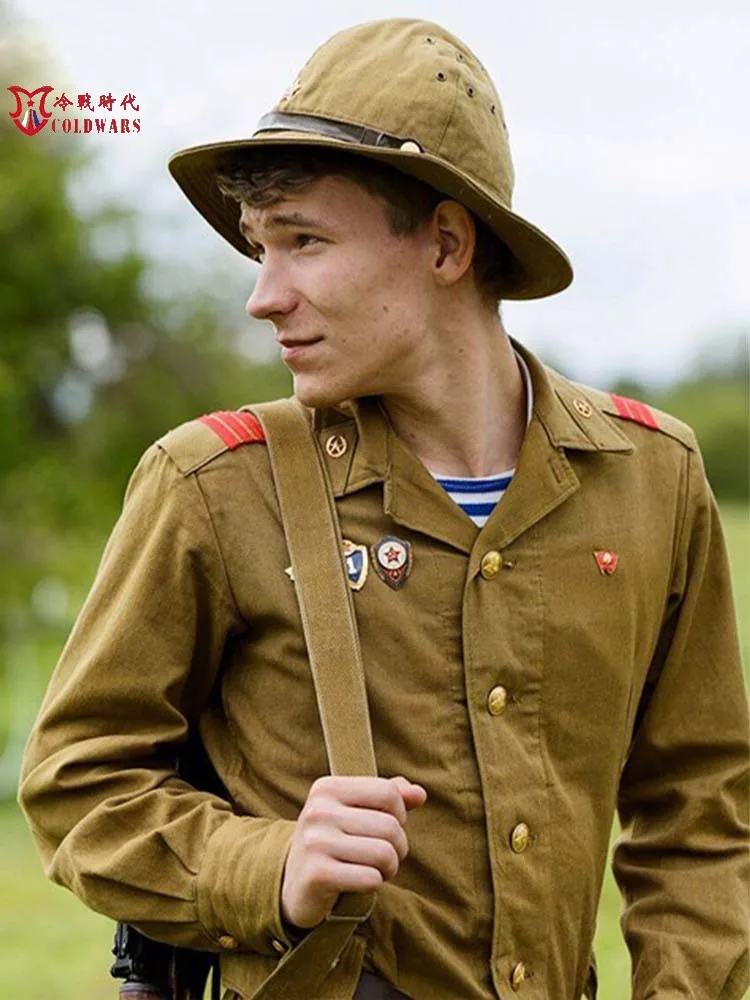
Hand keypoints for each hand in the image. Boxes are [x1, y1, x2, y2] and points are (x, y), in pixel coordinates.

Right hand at [280, 775, 426, 930]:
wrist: (295, 885)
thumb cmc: (336, 842)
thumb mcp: (357, 813)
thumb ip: (389, 797)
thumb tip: (419, 794)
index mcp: (327, 788)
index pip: (388, 792)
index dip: (398, 814)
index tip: (385, 827)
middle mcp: (317, 811)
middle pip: (390, 826)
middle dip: (397, 847)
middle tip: (384, 857)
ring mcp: (314, 842)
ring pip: (384, 854)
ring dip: (388, 868)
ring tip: (375, 870)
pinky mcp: (316, 874)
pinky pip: (371, 879)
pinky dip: (373, 884)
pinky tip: (358, 884)